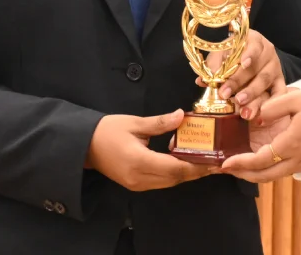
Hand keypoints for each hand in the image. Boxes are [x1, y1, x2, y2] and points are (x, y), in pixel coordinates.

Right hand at [85, 111, 214, 191]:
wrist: (84, 146)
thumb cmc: (108, 131)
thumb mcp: (135, 123)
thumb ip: (160, 123)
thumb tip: (182, 115)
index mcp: (139, 161)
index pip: (175, 168)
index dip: (196, 166)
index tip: (214, 161)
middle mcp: (140, 178)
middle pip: (175, 178)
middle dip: (196, 171)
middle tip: (216, 161)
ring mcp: (137, 184)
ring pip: (169, 182)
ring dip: (186, 173)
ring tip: (205, 162)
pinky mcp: (135, 185)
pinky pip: (160, 182)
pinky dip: (174, 174)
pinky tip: (183, 162)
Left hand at [199, 30, 284, 120]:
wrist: (252, 59)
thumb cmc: (233, 55)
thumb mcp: (223, 54)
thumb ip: (214, 65)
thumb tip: (202, 81)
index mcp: (254, 40)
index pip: (253, 46)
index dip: (248, 55)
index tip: (242, 64)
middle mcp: (268, 53)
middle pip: (257, 68)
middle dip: (240, 82)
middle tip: (226, 94)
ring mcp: (275, 68)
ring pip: (265, 83)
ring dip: (252, 97)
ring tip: (242, 111)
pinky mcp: (280, 83)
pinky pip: (279, 95)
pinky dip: (270, 106)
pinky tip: (259, 118)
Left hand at [219, 86, 300, 182]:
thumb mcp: (296, 99)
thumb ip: (272, 108)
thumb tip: (256, 118)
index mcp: (291, 144)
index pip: (258, 161)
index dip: (239, 163)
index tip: (224, 163)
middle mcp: (298, 159)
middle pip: (265, 176)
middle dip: (244, 174)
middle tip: (228, 169)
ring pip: (277, 175)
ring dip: (258, 173)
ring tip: (243, 165)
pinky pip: (288, 170)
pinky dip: (272, 169)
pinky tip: (267, 159)